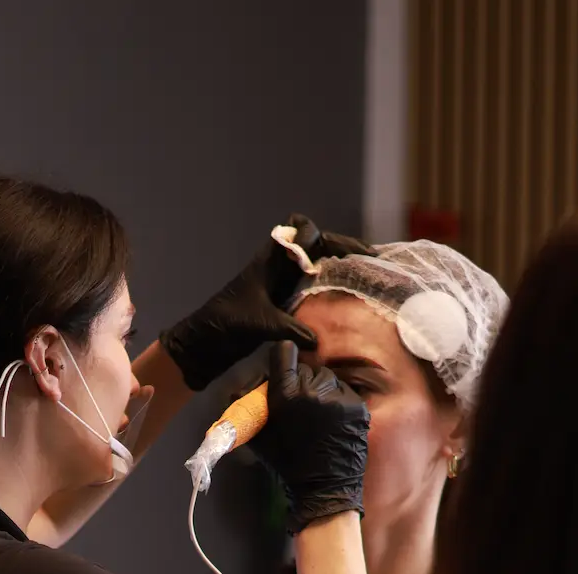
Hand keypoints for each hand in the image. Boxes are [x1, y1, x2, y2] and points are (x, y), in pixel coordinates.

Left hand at [161, 216, 369, 391]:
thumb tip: (317, 340)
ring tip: (368, 280)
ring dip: (339, 270)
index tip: (346, 253)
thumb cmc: (226, 324)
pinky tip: (347, 304)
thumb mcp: (260, 324)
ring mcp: (283, 283)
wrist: (206, 341)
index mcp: (272, 258)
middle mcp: (280, 265)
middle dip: (343, 250)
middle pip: (318, 244)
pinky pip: (312, 289)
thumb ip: (289, 327)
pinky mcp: (283, 302)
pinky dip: (329, 292)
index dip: (324, 235)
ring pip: (317, 265)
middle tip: (371, 263)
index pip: (303, 228)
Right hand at [250, 342, 369, 532]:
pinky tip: (333, 421)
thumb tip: (243, 390)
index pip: (284, 353)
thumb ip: (253, 408)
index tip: (284, 369)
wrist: (324, 489)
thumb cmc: (288, 466)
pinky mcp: (357, 406)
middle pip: (306, 368)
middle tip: (300, 406)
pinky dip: (337, 402)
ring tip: (318, 416)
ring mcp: (339, 397)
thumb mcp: (260, 437)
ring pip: (327, 378)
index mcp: (286, 395)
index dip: (282, 360)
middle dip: (301, 382)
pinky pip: (343, 392)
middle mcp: (314, 390)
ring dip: (321, 390)